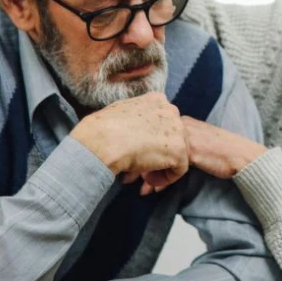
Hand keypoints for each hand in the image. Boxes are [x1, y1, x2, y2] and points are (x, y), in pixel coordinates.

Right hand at [70, 92, 188, 189]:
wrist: (103, 141)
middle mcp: (170, 110)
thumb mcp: (121, 112)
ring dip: (162, 166)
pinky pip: (179, 169)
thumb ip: (136, 117)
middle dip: (159, 153)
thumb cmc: (102, 129)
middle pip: (173, 137)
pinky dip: (166, 178)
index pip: (163, 122)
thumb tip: (134, 130)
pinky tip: (149, 181)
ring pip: (177, 152)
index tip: (141, 150)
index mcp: (156, 99)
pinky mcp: (179, 150)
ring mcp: (178, 129)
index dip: (153, 139)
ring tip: (144, 176)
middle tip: (143, 166)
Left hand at [137, 117, 266, 195]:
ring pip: (154, 154)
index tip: (131, 169)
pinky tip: (156, 190)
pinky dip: (160, 179)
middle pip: (146, 142)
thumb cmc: (220, 153)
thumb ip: (175, 150)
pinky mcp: (190, 150)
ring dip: (144, 174)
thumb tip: (155, 167)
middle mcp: (178, 125)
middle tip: (127, 181)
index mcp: (177, 121)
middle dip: (135, 164)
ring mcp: (183, 136)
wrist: (241, 156)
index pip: (148, 134)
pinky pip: (168, 166)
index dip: (138, 152)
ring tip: (142, 190)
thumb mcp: (193, 146)